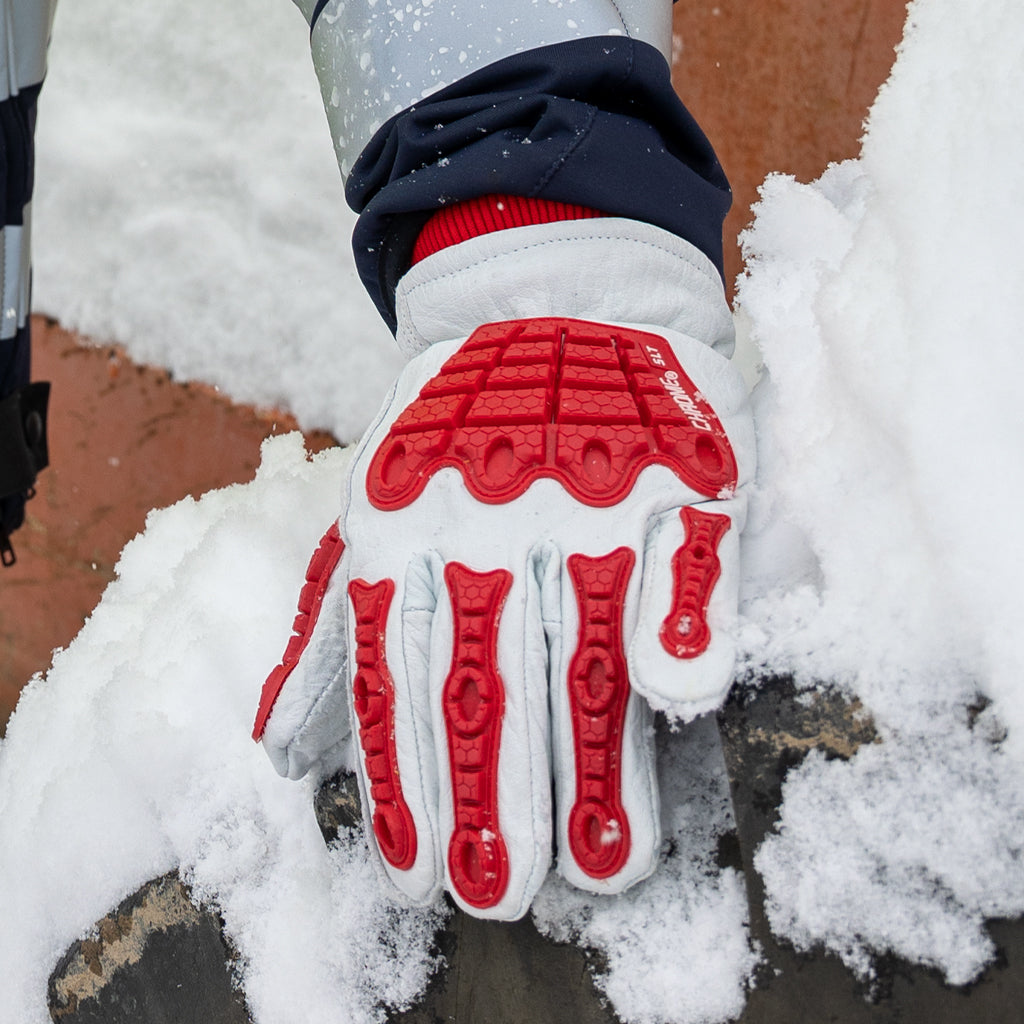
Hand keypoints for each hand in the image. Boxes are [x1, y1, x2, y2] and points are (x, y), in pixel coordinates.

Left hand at [254, 310, 753, 919]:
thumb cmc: (456, 429)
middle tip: (504, 889)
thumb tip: (285, 752)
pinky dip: (685, 619)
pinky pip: (685, 551)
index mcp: (399, 525)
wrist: (551, 299)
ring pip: (587, 638)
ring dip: (595, 753)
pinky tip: (682, 698)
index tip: (423, 871)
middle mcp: (487, 515)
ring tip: (603, 857)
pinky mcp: (674, 466)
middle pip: (491, 673)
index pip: (399, 674)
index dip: (410, 780)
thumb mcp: (367, 505)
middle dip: (496, 794)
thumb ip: (330, 629)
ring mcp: (589, 490)